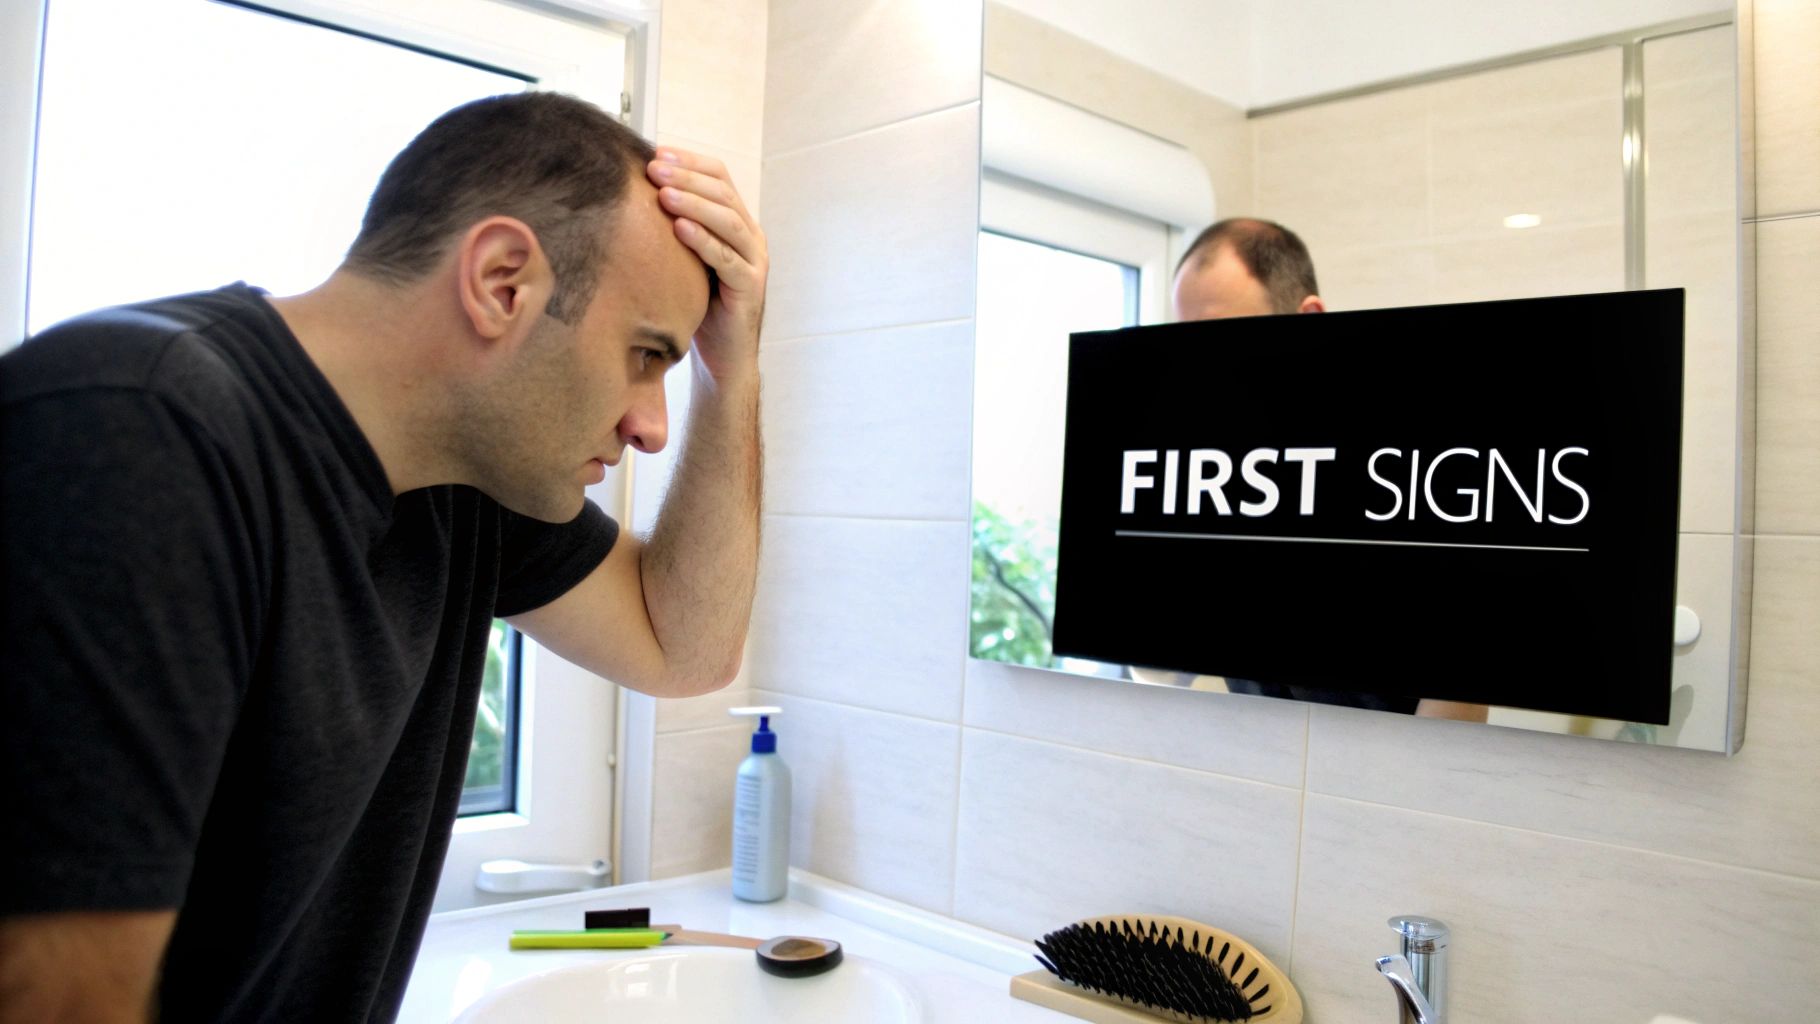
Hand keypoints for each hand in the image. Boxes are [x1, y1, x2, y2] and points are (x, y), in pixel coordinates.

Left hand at [648, 149, 766, 382]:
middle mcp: (751, 237)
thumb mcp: (684, 258)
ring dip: (695, 203)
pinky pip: (727, 259)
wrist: (722, 358)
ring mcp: (755, 262)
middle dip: (687, 177)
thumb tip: (632, 190)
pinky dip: (703, 241)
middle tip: (654, 168)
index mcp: (738, 223)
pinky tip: (679, 229)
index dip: (690, 162)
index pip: (720, 178)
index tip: (656, 153)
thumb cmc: (698, 305)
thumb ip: (674, 225)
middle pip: (724, 193)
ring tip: (664, 193)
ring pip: (729, 221)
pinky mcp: (751, 288)